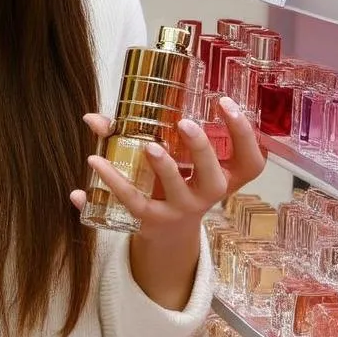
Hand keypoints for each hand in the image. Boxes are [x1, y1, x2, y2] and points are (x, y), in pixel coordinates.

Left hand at [70, 96, 265, 239]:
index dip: (244, 134)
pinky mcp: (152, 220)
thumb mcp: (174, 158)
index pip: (250, 162)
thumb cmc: (174, 182)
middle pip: (214, 176)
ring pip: (176, 190)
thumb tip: (92, 117)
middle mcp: (207, 194)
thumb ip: (140, 130)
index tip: (225, 103)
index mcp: (224, 176)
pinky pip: (132, 202)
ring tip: (148, 147)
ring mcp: (180, 209)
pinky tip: (87, 178)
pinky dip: (110, 187)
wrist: (168, 233)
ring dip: (164, 167)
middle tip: (185, 123)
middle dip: (201, 149)